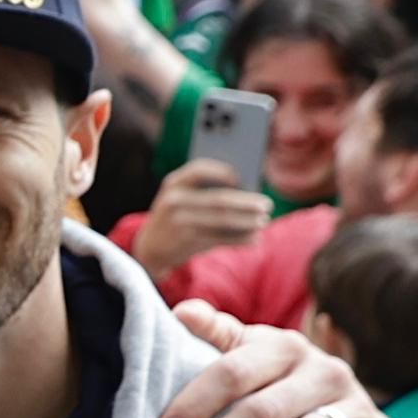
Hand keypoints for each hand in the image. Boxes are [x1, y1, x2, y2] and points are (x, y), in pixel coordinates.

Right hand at [131, 160, 276, 278]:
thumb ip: (204, 190)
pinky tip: (254, 238)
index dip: (223, 172)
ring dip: (247, 222)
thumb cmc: (175, 217)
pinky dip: (240, 239)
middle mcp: (174, 201)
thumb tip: (247, 191)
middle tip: (267, 205)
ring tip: (263, 222)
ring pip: (223, 221)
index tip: (243, 177)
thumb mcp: (180, 198)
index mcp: (174, 183)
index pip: (199, 169)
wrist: (150, 247)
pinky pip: (220, 239)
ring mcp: (180, 222)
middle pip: (219, 200)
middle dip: (247, 203)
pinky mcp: (186, 241)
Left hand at [157, 303, 396, 417]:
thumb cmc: (275, 378)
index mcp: (284, 347)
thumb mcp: (248, 351)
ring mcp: (355, 404)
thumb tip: (180, 313)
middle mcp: (323, 371)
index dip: (196, 402)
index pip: (233, 372)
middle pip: (265, 411)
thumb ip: (215, 334)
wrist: (340, 397)